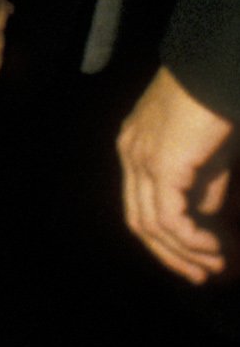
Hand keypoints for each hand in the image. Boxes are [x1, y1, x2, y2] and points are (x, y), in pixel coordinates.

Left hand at [118, 67, 235, 284]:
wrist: (214, 71)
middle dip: (170, 253)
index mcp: (134, 146)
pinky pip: (168, 218)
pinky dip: (189, 240)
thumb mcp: (209, 153)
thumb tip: (203, 214)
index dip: (165, 236)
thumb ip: (203, 184)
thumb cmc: (216, 104)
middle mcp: (130, 154)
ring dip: (184, 252)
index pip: (139, 203)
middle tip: (201, 275)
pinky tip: (212, 247)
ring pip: (152, 224)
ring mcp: (140, 160)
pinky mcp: (160, 166)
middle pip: (139, 220)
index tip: (194, 258)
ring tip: (214, 265)